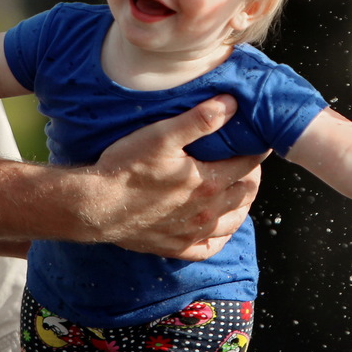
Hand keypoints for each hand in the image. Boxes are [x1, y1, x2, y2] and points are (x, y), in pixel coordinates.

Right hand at [79, 95, 263, 259]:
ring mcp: (192, 232)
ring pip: (234, 221)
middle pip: (245, 193)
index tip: (257, 140)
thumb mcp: (161, 135)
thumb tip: (231, 104)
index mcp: (208, 181)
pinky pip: (210, 247)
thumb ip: (200, 120)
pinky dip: (221, 235)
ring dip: (242, 204)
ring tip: (238, 190)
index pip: (249, 164)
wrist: (94, 205)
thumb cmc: (125, 167)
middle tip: (247, 162)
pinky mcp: (176, 247)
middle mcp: (207, 211)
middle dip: (251, 175)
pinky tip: (218, 225)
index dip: (257, 151)